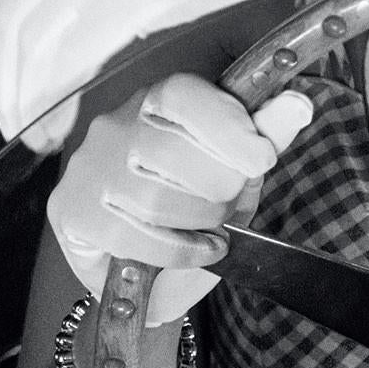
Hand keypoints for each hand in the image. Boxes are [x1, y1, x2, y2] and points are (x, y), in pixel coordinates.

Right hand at [46, 75, 314, 323]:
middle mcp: (115, 126)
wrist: (152, 272)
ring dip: (200, 222)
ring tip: (213, 228)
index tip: (261, 159)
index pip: (185, 96)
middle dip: (220, 188)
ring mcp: (88, 168)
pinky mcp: (70, 210)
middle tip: (230, 204)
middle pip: (175, 153)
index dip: (229, 127)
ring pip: (156, 198)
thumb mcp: (238, 169)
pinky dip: (179, 250)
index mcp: (158, 100)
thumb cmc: (197, 207)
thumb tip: (298, 104)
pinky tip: (199, 251)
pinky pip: (133, 234)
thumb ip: (264, 135)